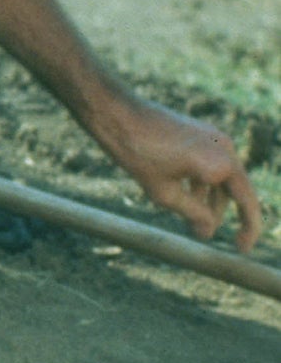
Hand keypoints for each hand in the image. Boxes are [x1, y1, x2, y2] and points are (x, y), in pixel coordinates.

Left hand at [98, 95, 263, 250]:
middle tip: (203, 235)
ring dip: (207, 200)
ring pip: (219, 178)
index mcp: (222, 163)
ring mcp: (212, 137)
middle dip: (218, 214)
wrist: (115, 113)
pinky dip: (199, 182)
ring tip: (191, 221)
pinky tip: (184, 197)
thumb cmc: (138, 152)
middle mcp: (224, 147)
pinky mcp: (198, 133)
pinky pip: (208, 164)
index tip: (241, 249)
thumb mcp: (164, 192)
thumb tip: (208, 231)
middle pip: (233, 191)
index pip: (247, 203)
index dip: (248, 229)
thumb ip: (192, 214)